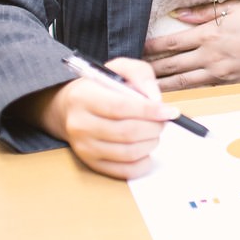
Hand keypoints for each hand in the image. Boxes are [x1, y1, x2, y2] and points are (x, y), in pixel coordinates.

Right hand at [28, 56, 177, 179]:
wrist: (69, 108)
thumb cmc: (101, 87)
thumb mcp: (119, 68)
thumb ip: (140, 75)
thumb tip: (156, 98)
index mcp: (83, 97)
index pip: (120, 107)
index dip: (149, 111)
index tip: (169, 111)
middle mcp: (79, 124)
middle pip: (126, 132)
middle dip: (154, 127)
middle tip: (163, 121)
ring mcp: (84, 147)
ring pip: (128, 153)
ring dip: (151, 143)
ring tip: (154, 132)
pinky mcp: (91, 163)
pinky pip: (124, 171)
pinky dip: (143, 162)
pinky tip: (146, 148)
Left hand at [144, 0, 239, 90]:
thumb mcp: (234, 7)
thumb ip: (204, 12)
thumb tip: (180, 14)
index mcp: (208, 34)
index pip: (171, 43)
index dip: (151, 47)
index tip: (136, 49)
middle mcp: (209, 55)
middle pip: (171, 65)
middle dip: (149, 69)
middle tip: (132, 74)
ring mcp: (218, 72)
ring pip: (182, 81)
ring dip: (161, 85)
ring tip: (144, 88)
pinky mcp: (227, 83)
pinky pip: (200, 89)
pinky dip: (184, 92)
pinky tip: (173, 94)